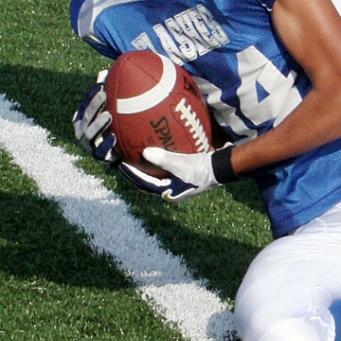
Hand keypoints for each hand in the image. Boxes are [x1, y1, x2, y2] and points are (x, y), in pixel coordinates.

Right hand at [73, 70, 118, 165]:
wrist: (122, 155)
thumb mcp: (111, 109)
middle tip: (104, 94)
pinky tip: (114, 137)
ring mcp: (89, 145)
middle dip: (94, 105)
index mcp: (84, 119)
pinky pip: (100, 152)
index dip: (91, 94)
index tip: (101, 84)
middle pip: (86, 116)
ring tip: (108, 115)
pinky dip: (106, 145)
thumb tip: (104, 71)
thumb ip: (107, 93)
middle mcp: (83, 131)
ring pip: (90, 134)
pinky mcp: (99, 157)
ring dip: (98, 124)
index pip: (86, 104)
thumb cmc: (115, 127)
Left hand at [118, 146, 235, 201]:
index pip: (144, 184)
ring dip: (147, 166)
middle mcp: (169, 188)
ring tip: (137, 155)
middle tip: (126, 160)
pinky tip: (156, 149)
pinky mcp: (181, 173)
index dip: (132, 175)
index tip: (121, 165)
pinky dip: (158, 160)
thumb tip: (145, 153)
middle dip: (137, 171)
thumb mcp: (181, 165)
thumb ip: (163, 159)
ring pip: (156, 174)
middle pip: (148, 180)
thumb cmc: (200, 170)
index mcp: (167, 192)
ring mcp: (176, 182)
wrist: (219, 168)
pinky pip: (165, 166)